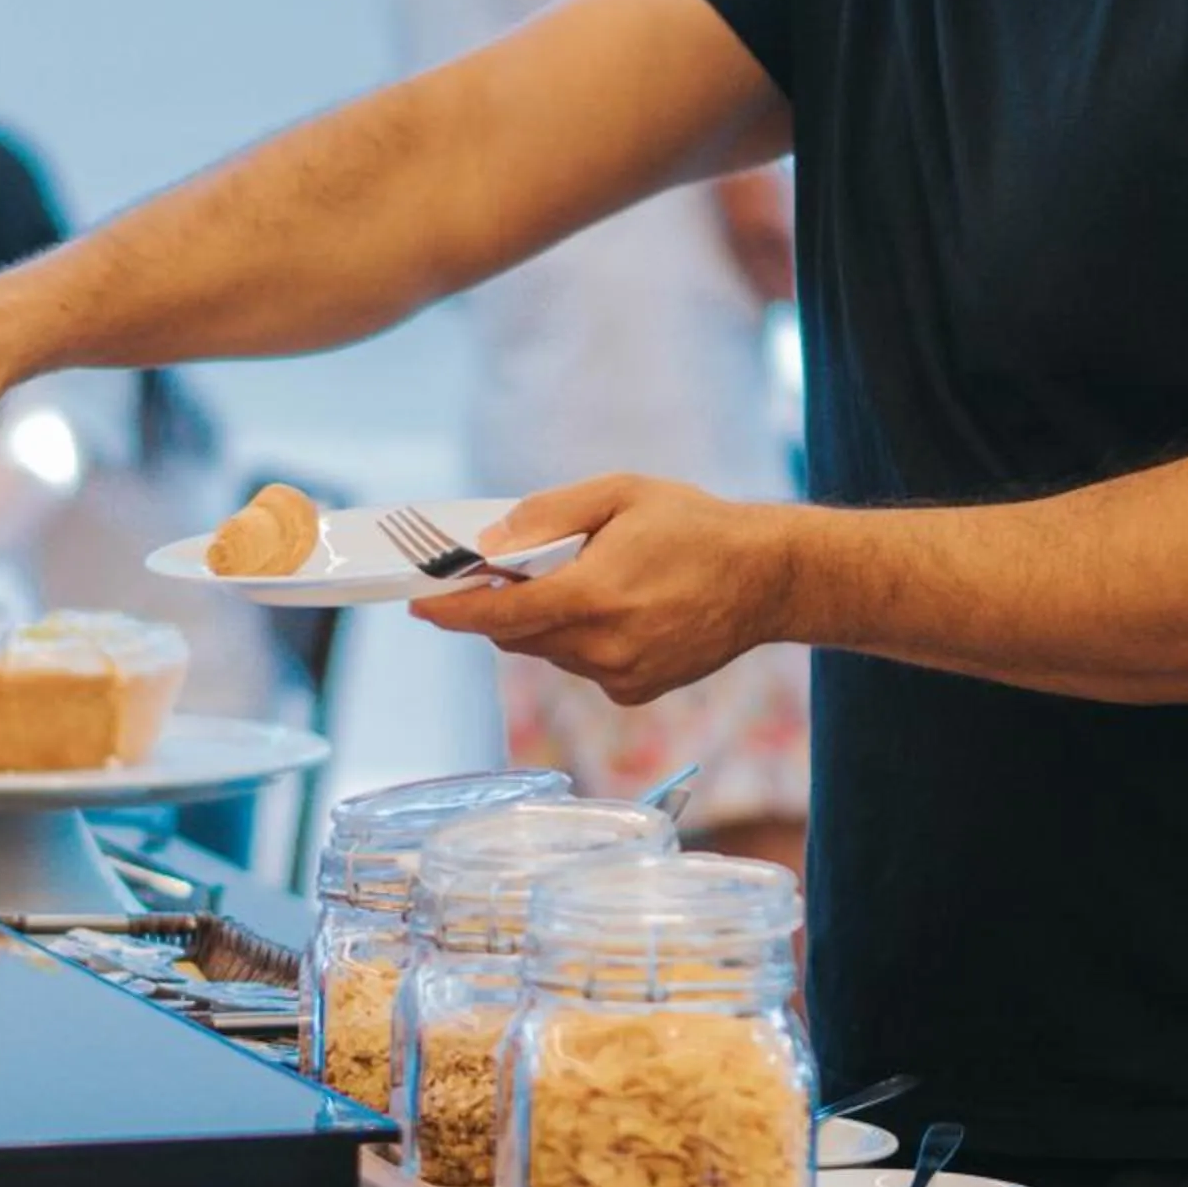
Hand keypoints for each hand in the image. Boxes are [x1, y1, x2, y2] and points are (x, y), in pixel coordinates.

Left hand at [416, 476, 793, 704]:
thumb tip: (489, 544)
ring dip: (541, 622)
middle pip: (516, 636)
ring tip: (578, 580)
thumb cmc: (694, 525)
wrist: (768, 578)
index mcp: (595, 596)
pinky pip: (580, 666)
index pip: (501, 615)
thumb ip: (547, 517)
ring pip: (547, 652)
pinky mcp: (635, 692)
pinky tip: (614, 609)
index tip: (419, 604)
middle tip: (497, 572)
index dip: (454, 611)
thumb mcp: (618, 494)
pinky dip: (577, 640)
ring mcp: (621, 676)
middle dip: (499, 605)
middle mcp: (605, 647)